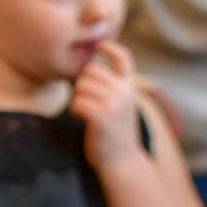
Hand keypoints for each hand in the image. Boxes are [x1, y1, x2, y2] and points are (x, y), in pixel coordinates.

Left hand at [69, 41, 142, 171]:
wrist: (123, 160)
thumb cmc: (117, 133)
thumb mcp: (123, 104)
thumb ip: (114, 86)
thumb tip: (92, 66)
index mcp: (131, 87)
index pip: (123, 57)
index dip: (110, 48)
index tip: (99, 46)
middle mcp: (124, 92)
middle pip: (90, 71)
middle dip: (83, 84)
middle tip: (89, 102)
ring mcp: (114, 103)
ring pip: (81, 86)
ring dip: (78, 99)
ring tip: (86, 113)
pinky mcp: (101, 116)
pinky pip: (77, 102)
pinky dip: (75, 111)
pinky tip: (82, 119)